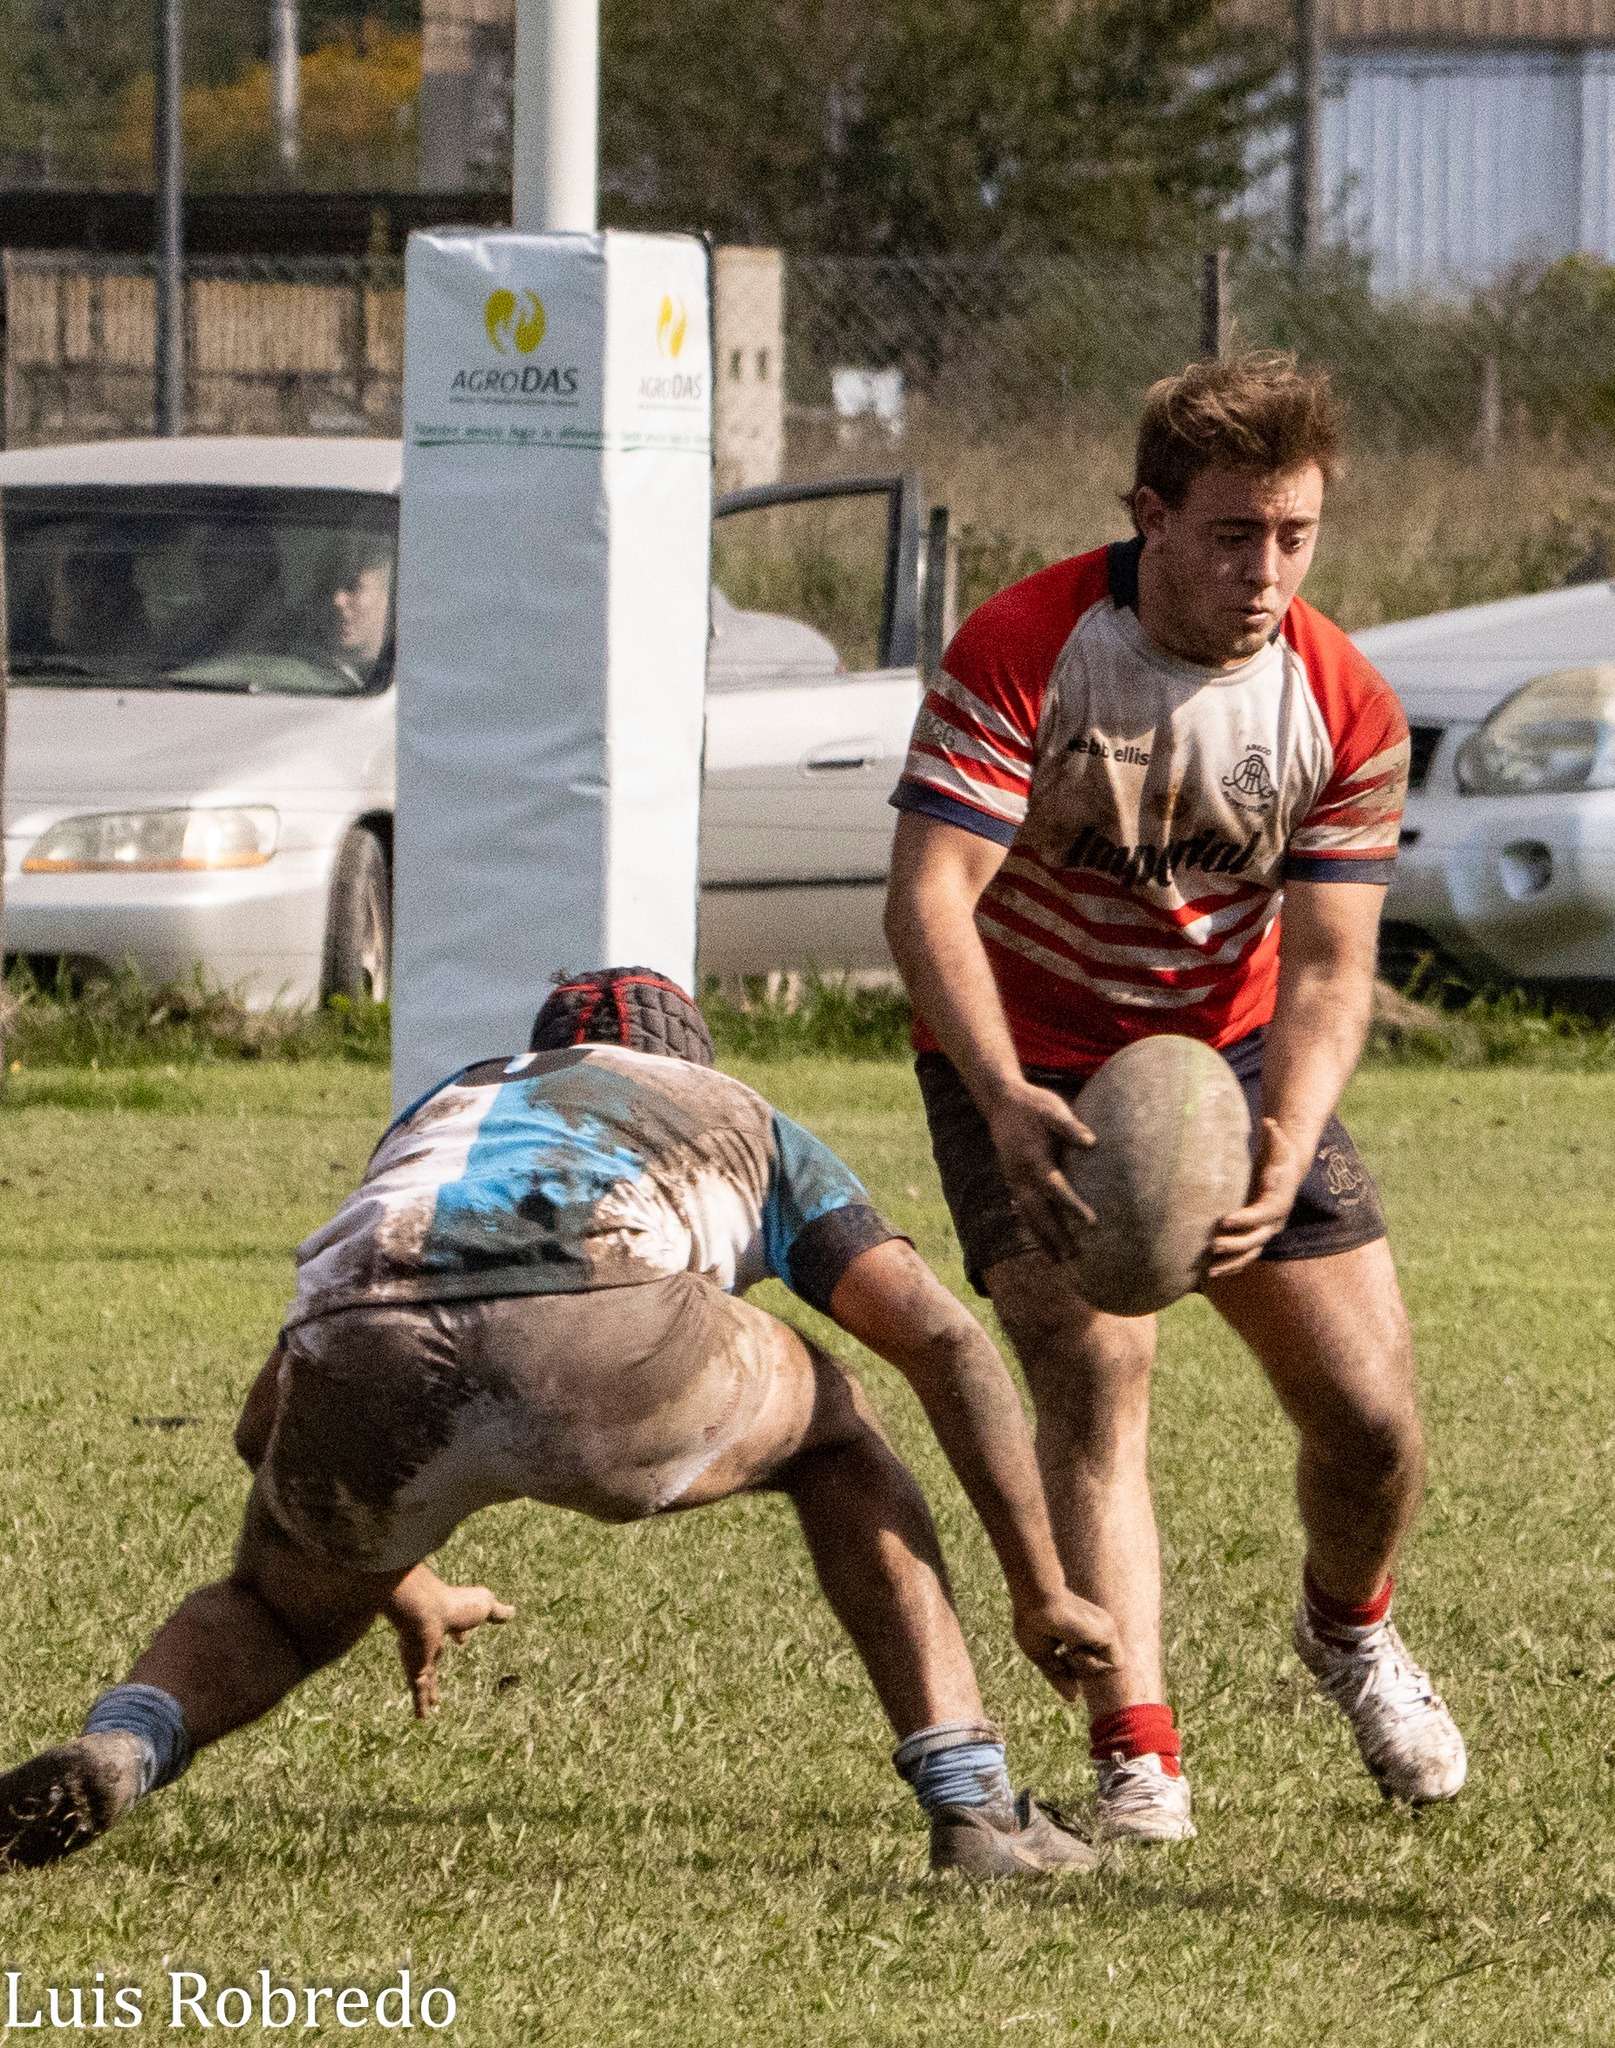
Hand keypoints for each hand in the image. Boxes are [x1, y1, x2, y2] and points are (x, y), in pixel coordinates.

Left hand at [385, 1565, 515, 1718]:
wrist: (424, 1612)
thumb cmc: (455, 1605)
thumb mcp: (483, 1606)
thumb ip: (496, 1611)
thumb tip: (512, 1611)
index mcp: (446, 1621)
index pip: (453, 1628)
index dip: (459, 1634)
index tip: (462, 1640)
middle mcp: (430, 1640)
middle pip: (435, 1656)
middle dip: (437, 1665)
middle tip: (439, 1674)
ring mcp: (420, 1657)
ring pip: (425, 1678)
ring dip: (429, 1691)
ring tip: (432, 1705)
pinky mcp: (415, 1672)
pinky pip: (418, 1691)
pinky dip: (419, 1704)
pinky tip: (422, 1717)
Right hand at [985, 1079, 1096, 1262]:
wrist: (1000, 1102)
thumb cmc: (1032, 1105)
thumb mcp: (1052, 1109)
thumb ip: (1070, 1126)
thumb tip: (1092, 1142)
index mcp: (1032, 1158)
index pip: (1055, 1187)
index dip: (1072, 1206)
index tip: (1092, 1223)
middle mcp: (1020, 1175)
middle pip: (1038, 1212)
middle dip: (1055, 1235)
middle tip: (1074, 1257)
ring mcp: (1013, 1180)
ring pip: (1028, 1216)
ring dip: (1043, 1239)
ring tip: (1059, 1262)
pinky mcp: (1013, 1182)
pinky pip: (1023, 1211)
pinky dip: (1034, 1229)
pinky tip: (1045, 1244)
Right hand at [1013, 1589, 1120, 1697]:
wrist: (1034, 1603)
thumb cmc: (1032, 1623)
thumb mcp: (1044, 1656)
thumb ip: (1060, 1675)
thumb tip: (1074, 1697)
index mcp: (1081, 1632)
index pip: (1087, 1663)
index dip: (1074, 1670)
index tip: (1057, 1660)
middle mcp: (1096, 1630)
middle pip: (1098, 1668)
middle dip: (1079, 1671)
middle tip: (1062, 1657)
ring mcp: (1104, 1629)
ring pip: (1108, 1668)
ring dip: (1085, 1668)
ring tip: (1068, 1651)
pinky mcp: (1108, 1631)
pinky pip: (1115, 1664)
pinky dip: (1094, 1665)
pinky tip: (1075, 1650)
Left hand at [1206, 1118, 1304, 1278]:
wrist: (1287, 1175)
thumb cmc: (1279, 1158)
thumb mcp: (1280, 1146)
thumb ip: (1275, 1136)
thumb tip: (1269, 1121)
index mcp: (1276, 1203)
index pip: (1261, 1214)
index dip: (1244, 1219)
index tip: (1224, 1219)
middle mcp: (1273, 1223)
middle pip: (1255, 1240)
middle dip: (1234, 1244)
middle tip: (1212, 1245)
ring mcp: (1265, 1233)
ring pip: (1249, 1255)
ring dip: (1230, 1264)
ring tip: (1208, 1273)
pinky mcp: (1256, 1237)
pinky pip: (1244, 1257)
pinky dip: (1229, 1267)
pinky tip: (1210, 1277)